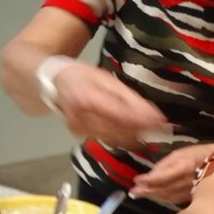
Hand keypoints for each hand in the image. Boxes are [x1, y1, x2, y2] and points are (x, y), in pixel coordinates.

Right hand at [53, 61, 167, 146]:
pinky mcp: (80, 134)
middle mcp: (82, 117)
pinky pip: (106, 139)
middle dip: (142, 130)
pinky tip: (132, 133)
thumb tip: (150, 112)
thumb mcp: (105, 78)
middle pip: (119, 130)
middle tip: (160, 127)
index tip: (161, 121)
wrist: (52, 82)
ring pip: (114, 138)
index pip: (121, 115)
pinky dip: (122, 137)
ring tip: (150, 130)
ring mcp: (79, 128)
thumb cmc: (81, 75)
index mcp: (89, 99)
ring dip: (134, 136)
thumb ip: (127, 97)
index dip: (142, 120)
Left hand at [131, 143, 213, 204]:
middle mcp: (186, 182)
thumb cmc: (202, 154)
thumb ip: (165, 165)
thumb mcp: (182, 154)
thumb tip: (149, 176)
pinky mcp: (193, 197)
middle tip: (133, 192)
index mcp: (183, 168)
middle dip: (147, 191)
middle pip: (162, 189)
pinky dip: (164, 198)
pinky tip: (157, 197)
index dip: (148, 180)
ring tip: (140, 194)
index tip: (136, 180)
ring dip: (153, 196)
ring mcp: (190, 191)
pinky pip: (175, 199)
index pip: (161, 177)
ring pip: (168, 196)